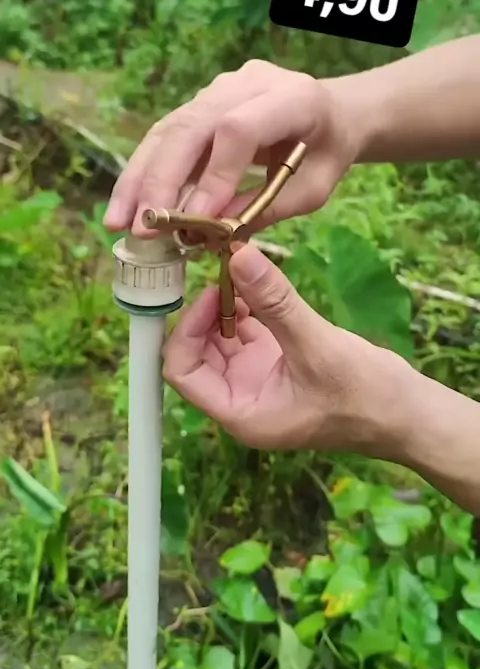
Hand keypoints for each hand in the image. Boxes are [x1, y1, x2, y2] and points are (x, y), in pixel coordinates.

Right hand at [104, 60, 364, 234]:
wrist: (332, 113)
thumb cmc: (328, 153)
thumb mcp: (312, 189)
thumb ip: (265, 207)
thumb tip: (210, 233)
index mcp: (293, 98)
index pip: (238, 129)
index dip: (214, 175)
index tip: (195, 222)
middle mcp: (248, 83)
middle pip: (191, 125)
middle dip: (160, 180)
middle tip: (139, 227)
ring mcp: (220, 88)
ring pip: (169, 129)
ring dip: (139, 178)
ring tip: (118, 222)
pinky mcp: (201, 102)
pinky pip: (167, 135)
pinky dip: (146, 172)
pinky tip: (129, 205)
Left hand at [163, 243, 411, 455]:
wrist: (407, 413)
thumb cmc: (364, 395)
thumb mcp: (317, 345)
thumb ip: (275, 301)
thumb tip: (239, 255)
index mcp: (241, 411)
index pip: (182, 373)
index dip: (187, 331)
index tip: (212, 293)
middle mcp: (241, 397)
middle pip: (197, 352)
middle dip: (206, 314)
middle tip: (226, 273)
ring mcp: (258, 379)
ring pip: (221, 338)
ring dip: (227, 306)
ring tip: (243, 273)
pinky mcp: (277, 362)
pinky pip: (247, 331)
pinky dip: (248, 307)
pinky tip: (259, 284)